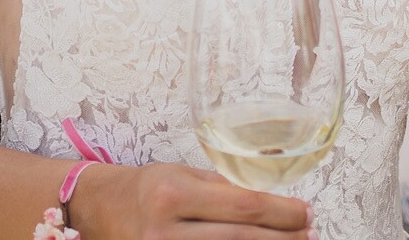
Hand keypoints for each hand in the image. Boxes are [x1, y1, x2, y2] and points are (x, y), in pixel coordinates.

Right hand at [77, 161, 310, 238]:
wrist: (98, 211)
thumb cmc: (145, 188)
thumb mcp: (181, 174)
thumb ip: (223, 184)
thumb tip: (273, 194)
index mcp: (173, 195)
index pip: (244, 206)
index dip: (283, 212)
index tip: (306, 211)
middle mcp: (165, 232)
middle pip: (243, 237)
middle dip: (284, 237)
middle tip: (309, 233)